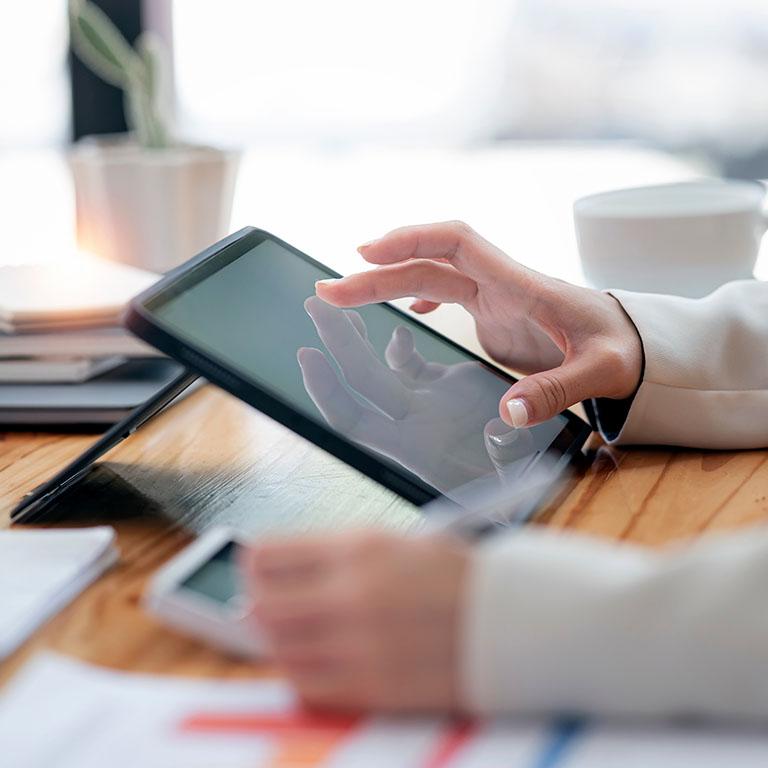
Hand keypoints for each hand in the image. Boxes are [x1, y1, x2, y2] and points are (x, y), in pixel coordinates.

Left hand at [243, 531, 469, 711]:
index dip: (253, 563)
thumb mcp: (396, 544)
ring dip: (278, 641)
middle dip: (257, 604)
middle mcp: (351, 592)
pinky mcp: (374, 686)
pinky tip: (317, 661)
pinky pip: (306, 684)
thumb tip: (286, 573)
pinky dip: (301, 673)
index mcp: (357, 546)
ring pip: (277, 648)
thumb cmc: (459, 577)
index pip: (267, 554)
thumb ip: (337, 557)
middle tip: (266, 606)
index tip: (255, 571)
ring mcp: (359, 643)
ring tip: (295, 634)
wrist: (515, 618)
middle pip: (261, 604)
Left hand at [299, 297, 534, 495]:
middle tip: (314, 305)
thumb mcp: (523, 470)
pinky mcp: (447, 390)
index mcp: (419, 447)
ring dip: (356, 341)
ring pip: (378, 370)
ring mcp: (427, 406)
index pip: (355, 420)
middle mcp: (414, 425)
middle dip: (336, 343)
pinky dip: (399, 347)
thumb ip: (509, 454)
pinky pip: (409, 367)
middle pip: (361, 382)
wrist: (538, 474)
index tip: (309, 355)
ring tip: (336, 308)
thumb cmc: (527, 481)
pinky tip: (398, 331)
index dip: (327, 391)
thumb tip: (495, 431)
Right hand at [316, 221, 642, 427]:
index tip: (367, 252)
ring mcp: (496, 298)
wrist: (639, 342)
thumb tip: (509, 411)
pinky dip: (418, 298)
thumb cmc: (624, 350)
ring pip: (430, 278)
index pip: (459, 244)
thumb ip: (558, 389)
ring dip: (387, 284)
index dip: (412, 240)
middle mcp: (502, 285)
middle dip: (377, 272)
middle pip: (429, 264)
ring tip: (344, 297)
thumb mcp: (601, 373)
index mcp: (521, 286)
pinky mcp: (495, 314)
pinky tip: (404, 316)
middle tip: (329, 291)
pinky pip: (447, 294)